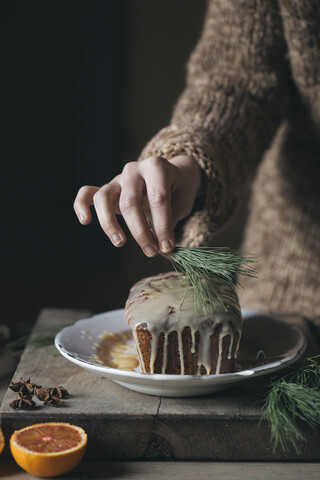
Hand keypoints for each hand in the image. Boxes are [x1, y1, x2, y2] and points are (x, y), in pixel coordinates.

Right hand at [73, 155, 201, 256]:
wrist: (173, 176)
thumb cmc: (178, 191)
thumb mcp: (182, 203)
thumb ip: (170, 224)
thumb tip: (163, 251)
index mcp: (157, 167)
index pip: (157, 199)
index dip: (162, 226)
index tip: (167, 247)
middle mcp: (134, 169)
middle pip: (130, 202)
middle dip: (140, 231)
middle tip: (151, 252)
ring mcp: (118, 178)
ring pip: (104, 198)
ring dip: (110, 224)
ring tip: (120, 243)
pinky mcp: (107, 188)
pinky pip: (87, 193)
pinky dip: (81, 205)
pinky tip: (85, 220)